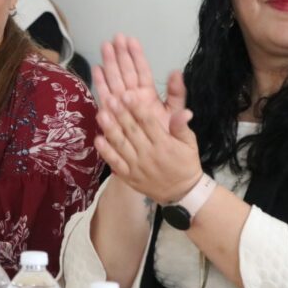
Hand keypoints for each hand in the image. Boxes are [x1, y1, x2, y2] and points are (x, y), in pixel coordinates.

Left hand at [92, 35, 199, 201]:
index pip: (149, 123)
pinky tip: (97, 139)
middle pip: (132, 131)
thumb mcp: (190, 144)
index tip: (128, 94)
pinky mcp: (128, 176)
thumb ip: (182, 127)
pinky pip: (115, 162)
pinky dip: (106, 152)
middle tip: (111, 98)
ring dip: (110, 129)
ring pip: (121, 145)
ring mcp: (137, 166)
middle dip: (120, 114)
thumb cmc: (185, 163)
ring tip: (101, 114)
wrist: (180, 193)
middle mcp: (149, 154)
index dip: (137, 108)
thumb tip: (185, 111)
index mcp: (164, 144)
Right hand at [93, 34, 185, 130]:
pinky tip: (96, 69)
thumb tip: (177, 72)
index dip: (136, 55)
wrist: (160, 162)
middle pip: (126, 72)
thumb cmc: (168, 137)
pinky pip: (106, 98)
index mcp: (149, 95)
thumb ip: (177, 94)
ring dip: (109, 64)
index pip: (142, 70)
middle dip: (120, 55)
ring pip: (115, 81)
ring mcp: (122, 105)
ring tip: (105, 47)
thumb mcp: (175, 113)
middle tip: (115, 38)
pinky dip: (101, 84)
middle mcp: (134, 97)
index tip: (130, 39)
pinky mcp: (113, 116)